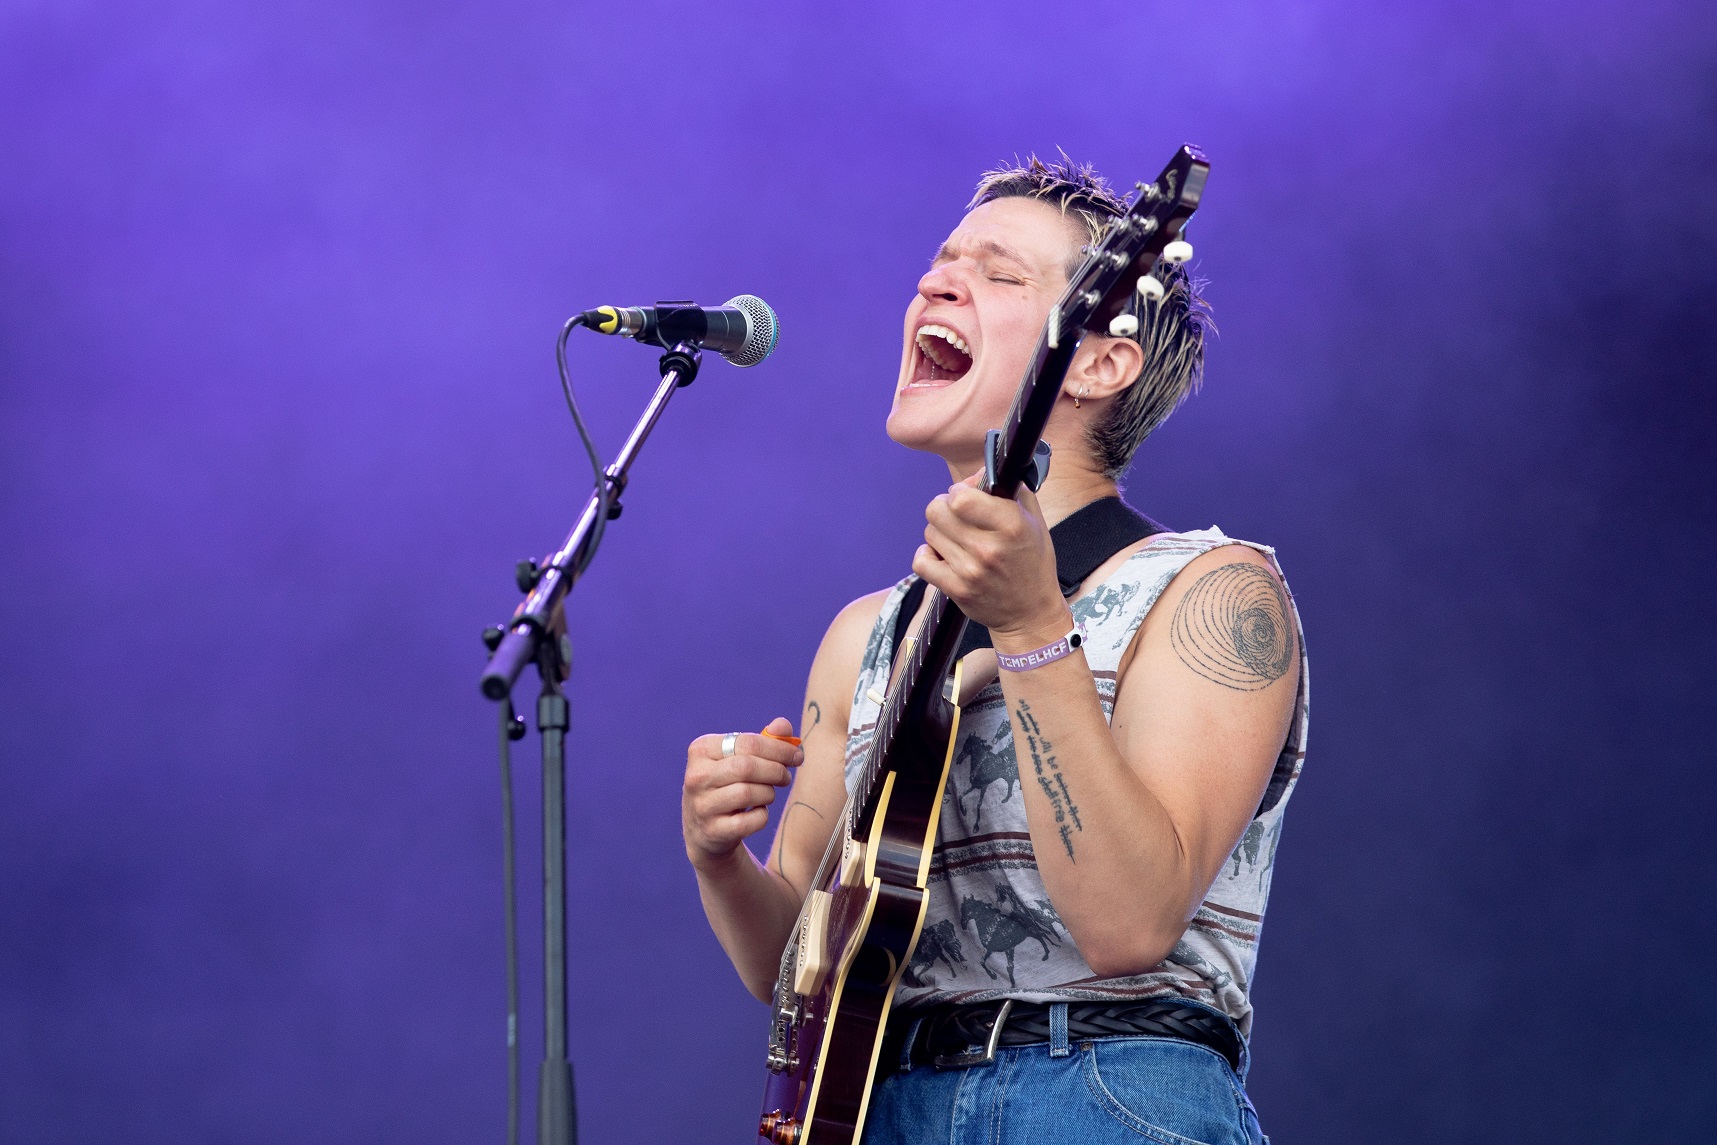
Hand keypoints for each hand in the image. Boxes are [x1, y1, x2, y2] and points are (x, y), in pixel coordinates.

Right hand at [683, 716, 802, 868]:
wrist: (704, 828)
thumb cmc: (728, 783)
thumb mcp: (738, 757)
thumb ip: (763, 739)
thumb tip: (783, 726)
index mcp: (701, 750)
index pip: (747, 742)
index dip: (779, 749)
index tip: (798, 756)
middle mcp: (696, 776)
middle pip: (747, 767)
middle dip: (776, 771)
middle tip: (786, 777)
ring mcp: (702, 805)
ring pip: (748, 793)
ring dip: (768, 793)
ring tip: (768, 793)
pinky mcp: (712, 830)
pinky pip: (749, 821)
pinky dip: (761, 816)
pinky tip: (758, 812)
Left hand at [912, 475, 1069, 644]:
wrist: (1031, 612)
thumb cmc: (1032, 563)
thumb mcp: (1033, 520)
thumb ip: (1011, 489)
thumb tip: (980, 471)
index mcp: (1011, 525)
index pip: (961, 497)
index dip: (958, 492)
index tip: (966, 498)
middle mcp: (989, 548)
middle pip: (937, 510)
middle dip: (944, 508)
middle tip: (956, 517)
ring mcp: (970, 571)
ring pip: (930, 533)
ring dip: (939, 532)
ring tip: (956, 540)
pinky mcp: (956, 589)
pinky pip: (921, 561)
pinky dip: (927, 555)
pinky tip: (942, 556)